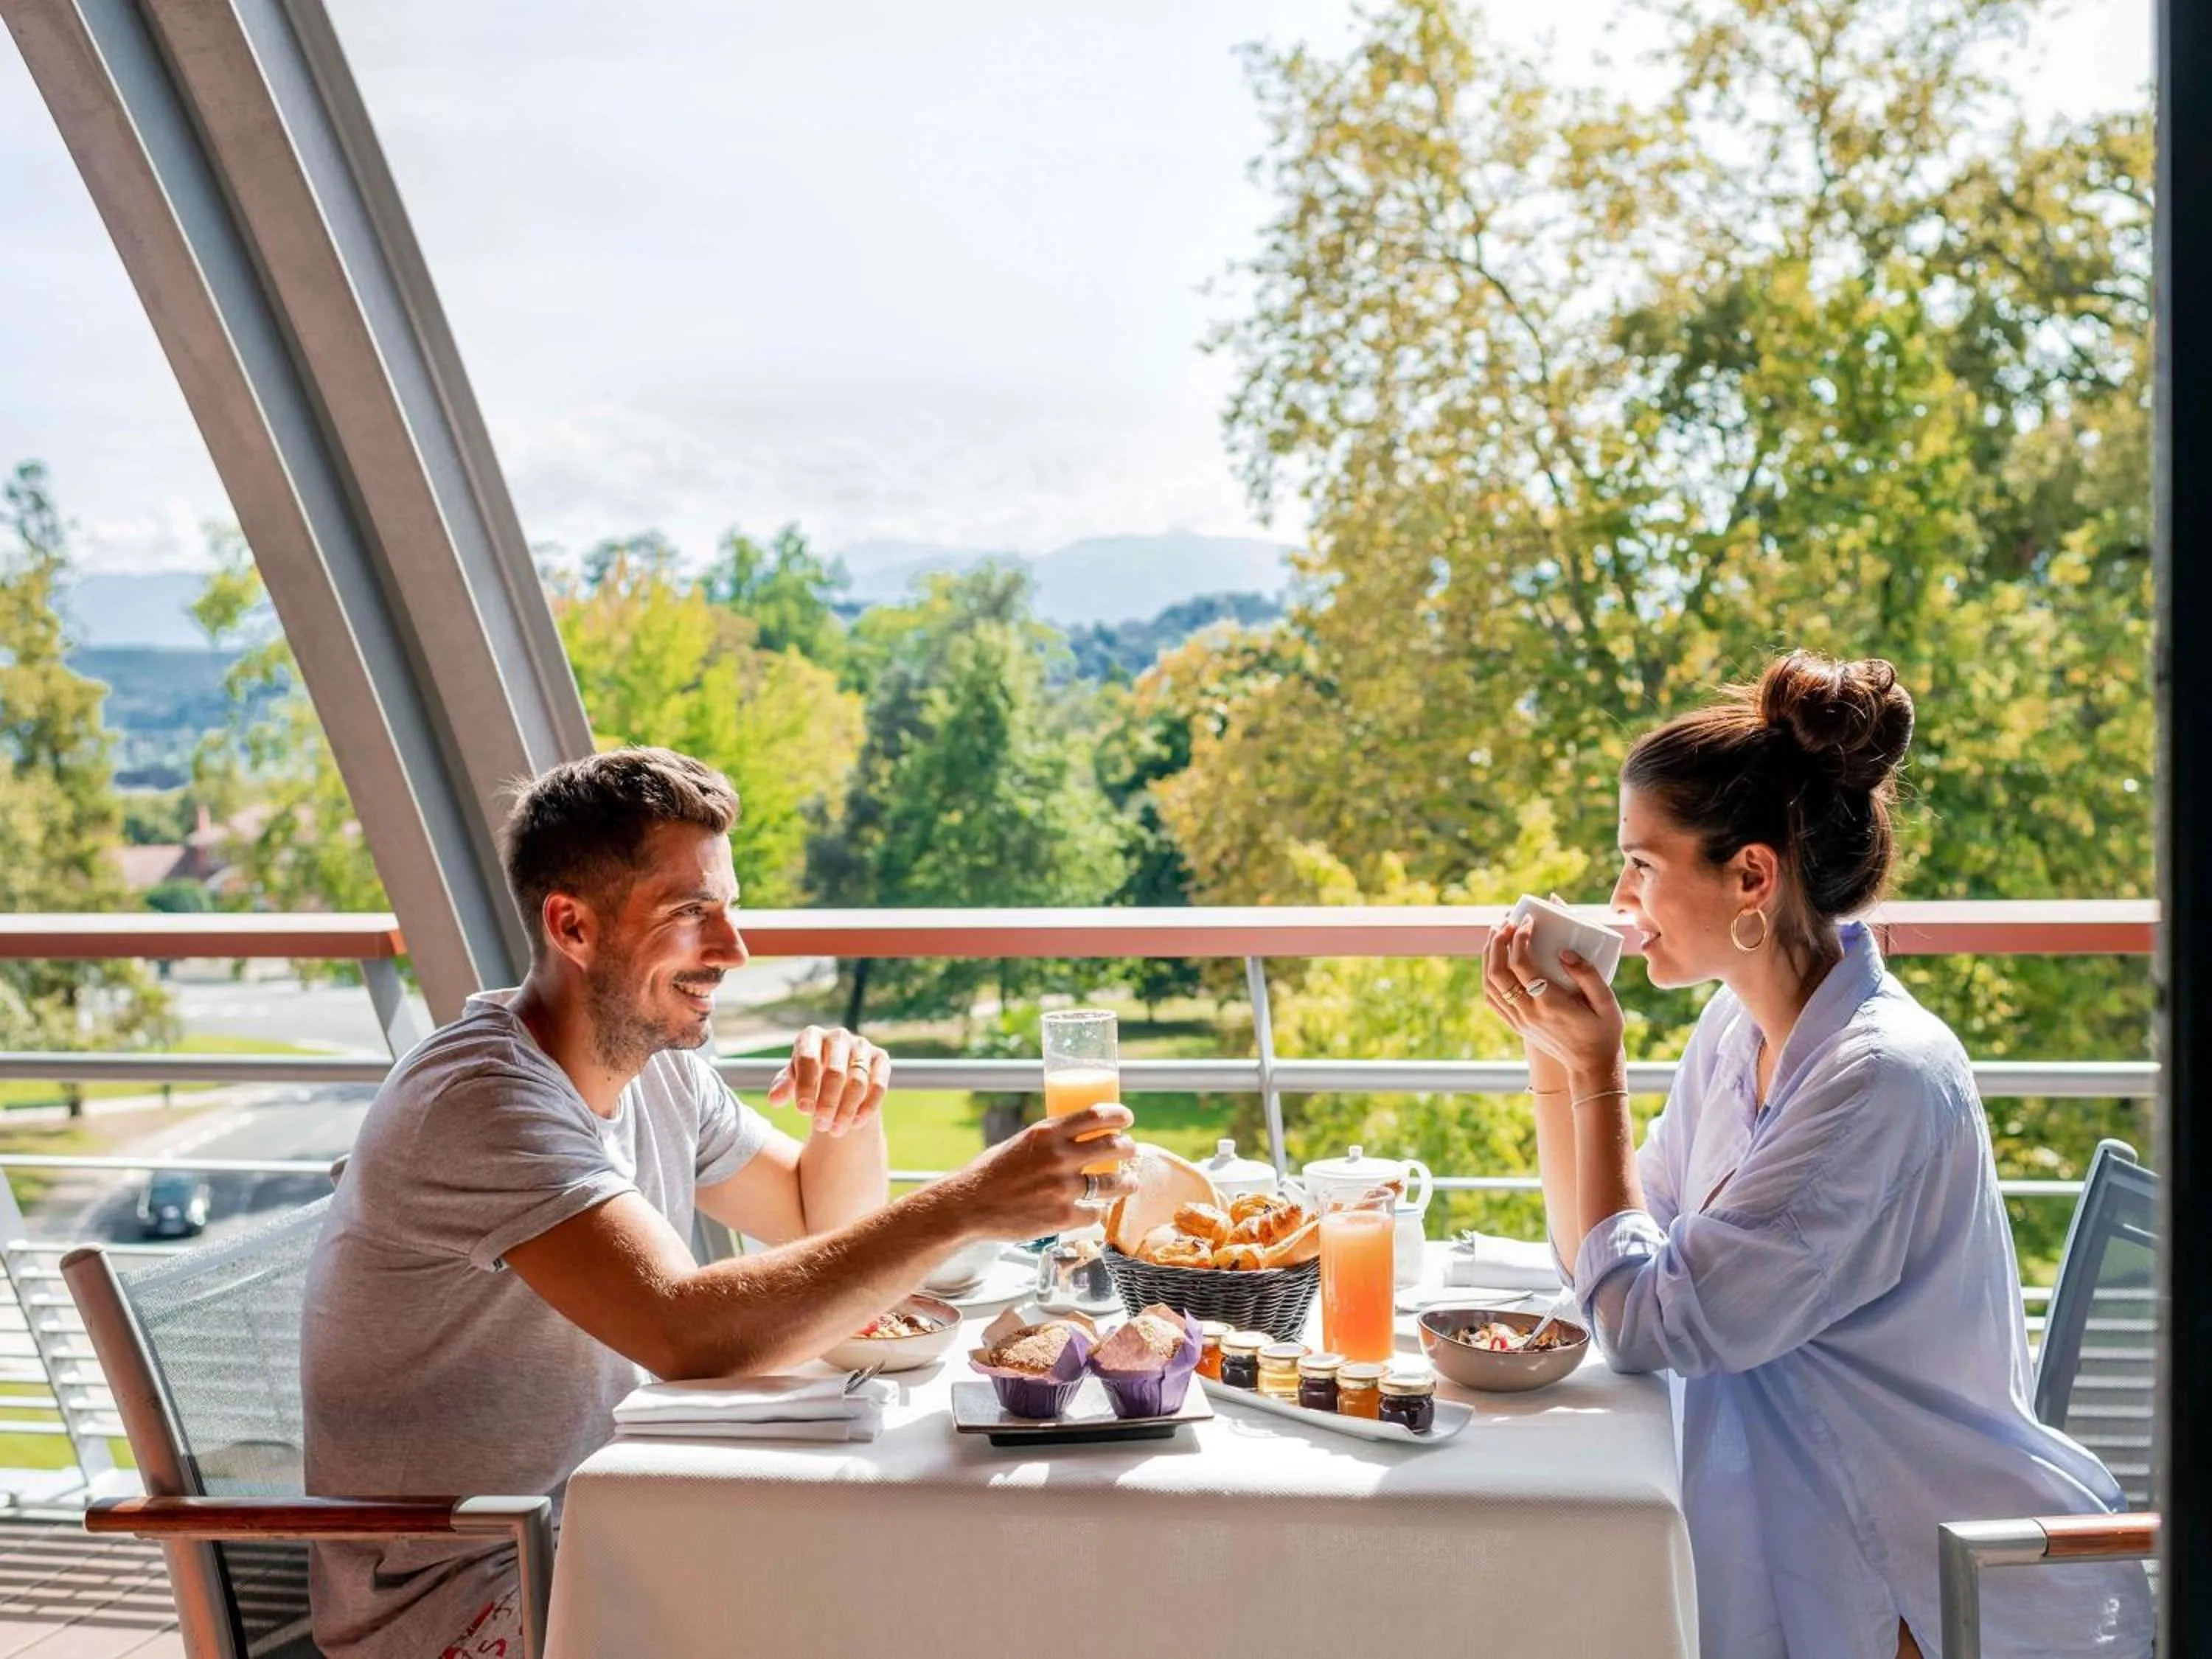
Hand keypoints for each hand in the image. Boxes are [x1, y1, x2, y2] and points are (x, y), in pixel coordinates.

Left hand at [767, 1025, 888, 1138]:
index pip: (808, 1059)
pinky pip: (878, 1084)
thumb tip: (774, 1100)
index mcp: (811, 1036)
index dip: (805, 1086)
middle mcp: (838, 1036)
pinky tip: (855, 1124)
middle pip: (835, 1072)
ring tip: (835, 1130)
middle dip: (827, 1102)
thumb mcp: (792, 1081)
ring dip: (846, 1109)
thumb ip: (783, 1087)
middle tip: (820, 1126)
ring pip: (858, 1081)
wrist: (837, 1075)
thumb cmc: (808, 1076)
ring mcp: (862, 1046)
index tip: (802, 1111)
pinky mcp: (881, 1058)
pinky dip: (867, 1107)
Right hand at [949, 1105, 1137, 1239]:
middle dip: (1129, 1148)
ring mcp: (1062, 1189)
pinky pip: (1094, 1213)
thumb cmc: (991, 1173)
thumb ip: (1050, 1140)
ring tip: (1129, 1183)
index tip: (1126, 1118)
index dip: (1118, 1115)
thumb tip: (1080, 1139)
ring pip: (1113, 1183)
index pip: (1096, 1115)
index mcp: (1047, 1132)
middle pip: (1113, 1147)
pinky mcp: (1062, 1218)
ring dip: (1127, 1182)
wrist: (968, 1206)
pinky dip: (1095, 1212)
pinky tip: (1094, 1210)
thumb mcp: (1022, 1142)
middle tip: (1130, 1150)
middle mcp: (1059, 1157)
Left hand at [1482, 917, 1624, 1080]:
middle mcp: (1528, 1013)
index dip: (1520, 938)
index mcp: (1550, 1004)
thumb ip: (1588, 974)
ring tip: (1497, 933)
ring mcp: (1519, 1020)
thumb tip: (1565, 951)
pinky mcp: (1516, 1025)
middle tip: (1507, 921)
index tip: (1529, 920)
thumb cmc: (1603, 1031)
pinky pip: (1492, 998)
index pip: (1521, 964)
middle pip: (1497, 972)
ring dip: (1489, 956)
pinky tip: (1495, 960)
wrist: (1591, 1065)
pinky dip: (1488, 976)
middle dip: (1497, 942)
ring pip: (1489, 985)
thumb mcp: (1607, 1002)